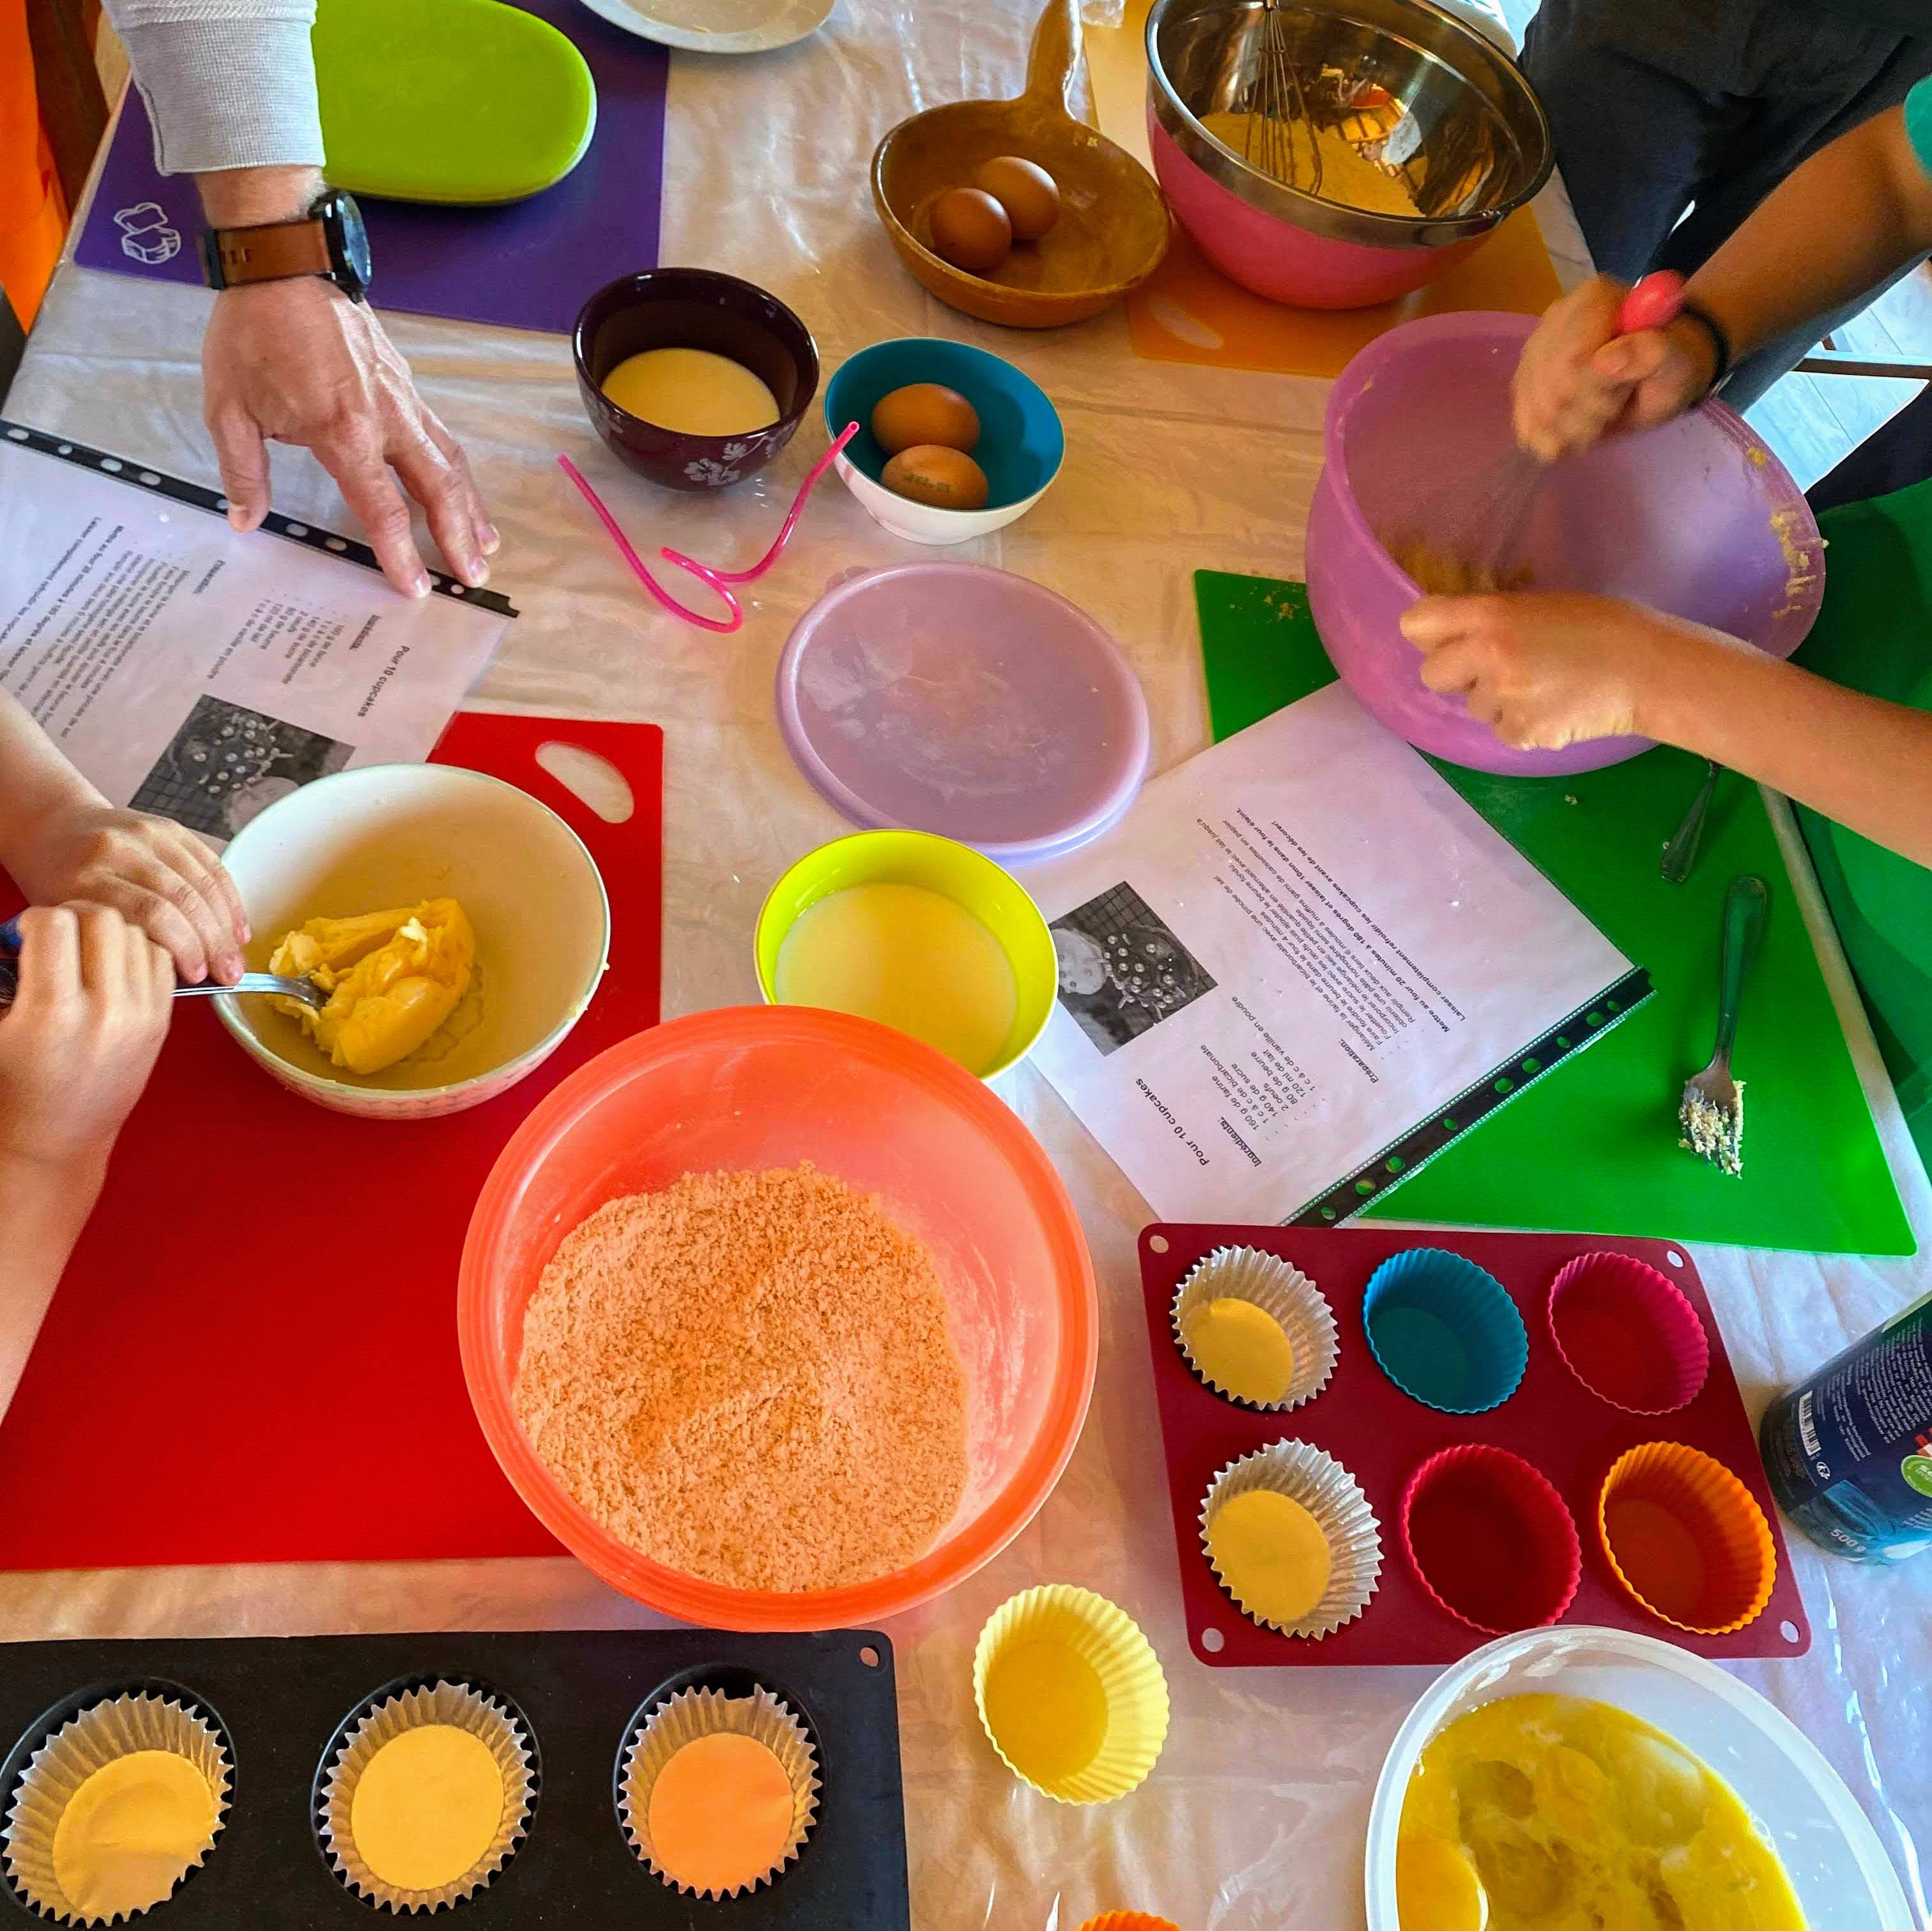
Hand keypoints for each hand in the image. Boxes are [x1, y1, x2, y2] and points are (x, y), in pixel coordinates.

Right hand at [0, 906, 171, 1174]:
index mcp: (53, 1011)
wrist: (57, 1139)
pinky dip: (138, 952)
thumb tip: (11, 935)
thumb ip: (3, 976)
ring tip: (82, 953)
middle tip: (55, 937)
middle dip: (73, 917)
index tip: (23, 937)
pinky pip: (161, 960)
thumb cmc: (11, 1086)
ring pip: (138, 935)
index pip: (56, 924)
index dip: (33, 921)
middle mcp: (106, 1010)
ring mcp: (142, 1016)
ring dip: (107, 933)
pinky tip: (111, 969)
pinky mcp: (162, 1023)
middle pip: (104, 920)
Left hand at [4, 803, 246, 984]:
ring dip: (226, 924)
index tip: (197, 976)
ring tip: (235, 955)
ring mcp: (146, 834)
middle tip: (229, 972)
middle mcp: (117, 850)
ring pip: (203, 882)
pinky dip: (229, 898)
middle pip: (183, 898)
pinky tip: (236, 925)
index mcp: (86, 877)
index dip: (183, 947)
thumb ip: (111, 942)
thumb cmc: (56, 882)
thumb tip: (170, 977)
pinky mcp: (168, 827)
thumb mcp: (69, 919)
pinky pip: (211, 863)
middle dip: (213, 941)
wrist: (51, 830)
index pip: (151, 913)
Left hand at [201, 277, 497, 597]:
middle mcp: (385, 419)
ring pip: (451, 461)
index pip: (382, 507)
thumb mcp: (228, 407)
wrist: (282, 265)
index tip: (417, 588)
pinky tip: (462, 487)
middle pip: (437, 489)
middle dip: (458, 537)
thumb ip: (243, 471)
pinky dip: (458, 469)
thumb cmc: (251, 336)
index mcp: (342, 432)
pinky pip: (441, 434)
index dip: (401, 554)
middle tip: (474, 576)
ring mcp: (402, 398)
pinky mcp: (406, 382)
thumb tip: (245, 521)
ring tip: (487, 543)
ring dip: (471, 507)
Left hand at [1400, 591, 1712, 750]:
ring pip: (1471, 705)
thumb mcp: (1537, 606)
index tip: (1446, 637)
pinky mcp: (1521, 734)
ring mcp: (1503, 699)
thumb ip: (1489, 619)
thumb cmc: (1599, 627)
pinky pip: (1500, 729)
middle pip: (1431, 673)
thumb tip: (1450, 638)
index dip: (1429, 633)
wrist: (1647, 670)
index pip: (1416, 624)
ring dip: (1495, 698)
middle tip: (1496, 665)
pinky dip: (1520, 723)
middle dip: (1456, 672)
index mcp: (1491, 615)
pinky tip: (1554, 707)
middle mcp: (1488, 656)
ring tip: (1542, 684)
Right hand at [1513, 276, 1717, 461]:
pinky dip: (1550, 437)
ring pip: (1535, 405)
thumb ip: (1654, 352)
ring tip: (1598, 420)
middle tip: (1613, 410)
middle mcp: (1557, 318)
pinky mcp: (1525, 378)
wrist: (1657, 374)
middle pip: (1551, 384)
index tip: (1619, 398)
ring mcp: (1535, 349)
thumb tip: (1606, 360)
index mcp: (1595, 299)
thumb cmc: (1671, 364)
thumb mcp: (1679, 360)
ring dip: (1570, 428)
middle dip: (1585, 412)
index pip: (1572, 357)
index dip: (1594, 390)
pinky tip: (1573, 433)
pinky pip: (1524, 419)